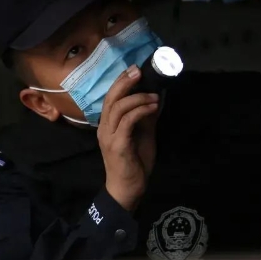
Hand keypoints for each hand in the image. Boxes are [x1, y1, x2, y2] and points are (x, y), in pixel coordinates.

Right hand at [98, 64, 158, 210]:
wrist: (128, 189)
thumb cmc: (135, 162)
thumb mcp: (143, 134)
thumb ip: (146, 117)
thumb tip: (156, 97)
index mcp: (108, 124)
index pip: (110, 98)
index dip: (120, 82)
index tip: (134, 70)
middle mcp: (104, 128)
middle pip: (111, 98)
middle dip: (124, 82)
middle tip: (138, 72)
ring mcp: (109, 136)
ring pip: (118, 108)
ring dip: (138, 97)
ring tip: (154, 95)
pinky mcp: (118, 145)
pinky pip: (128, 122)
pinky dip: (141, 111)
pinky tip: (153, 106)